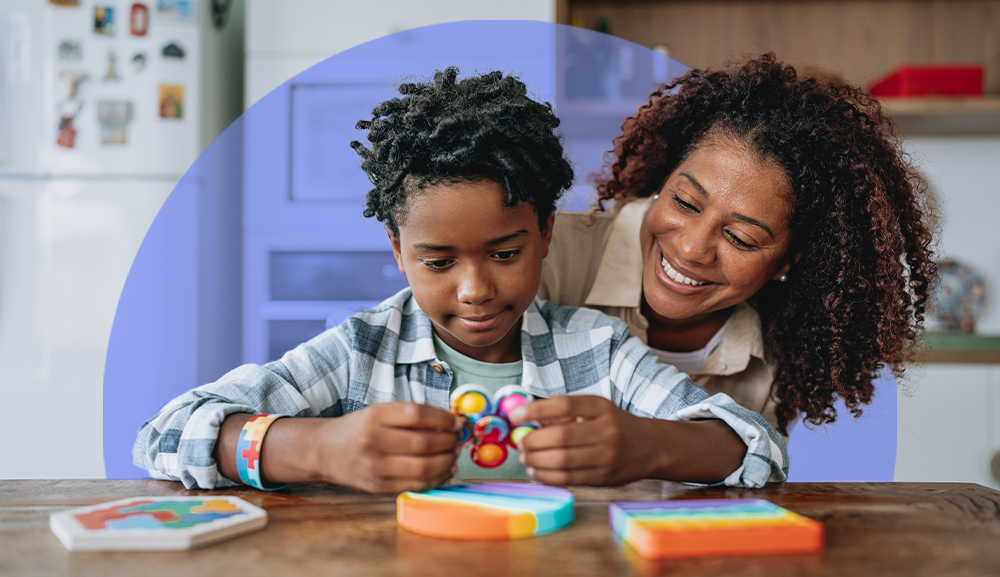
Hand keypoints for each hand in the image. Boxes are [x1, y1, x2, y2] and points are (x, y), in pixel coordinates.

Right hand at [313, 402, 463, 493]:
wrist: (325, 451)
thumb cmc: (359, 429)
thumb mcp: (379, 412)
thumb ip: (411, 416)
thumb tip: (451, 423)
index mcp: (375, 416)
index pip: (417, 414)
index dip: (444, 418)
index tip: (458, 421)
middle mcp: (373, 441)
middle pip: (423, 442)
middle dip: (449, 441)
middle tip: (459, 439)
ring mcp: (375, 467)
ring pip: (423, 467)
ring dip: (446, 461)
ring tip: (454, 454)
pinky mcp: (378, 487)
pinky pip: (415, 485)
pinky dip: (437, 479)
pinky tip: (445, 470)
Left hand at [509, 395, 657, 485]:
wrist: (649, 447)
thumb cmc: (613, 425)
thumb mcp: (594, 410)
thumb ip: (563, 413)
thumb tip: (526, 419)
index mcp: (602, 408)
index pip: (564, 405)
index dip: (535, 410)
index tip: (515, 416)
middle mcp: (607, 431)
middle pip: (561, 436)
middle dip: (533, 441)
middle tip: (521, 443)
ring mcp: (607, 457)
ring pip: (562, 461)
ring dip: (536, 461)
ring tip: (526, 458)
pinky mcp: (603, 478)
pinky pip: (568, 478)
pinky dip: (546, 476)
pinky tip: (536, 471)